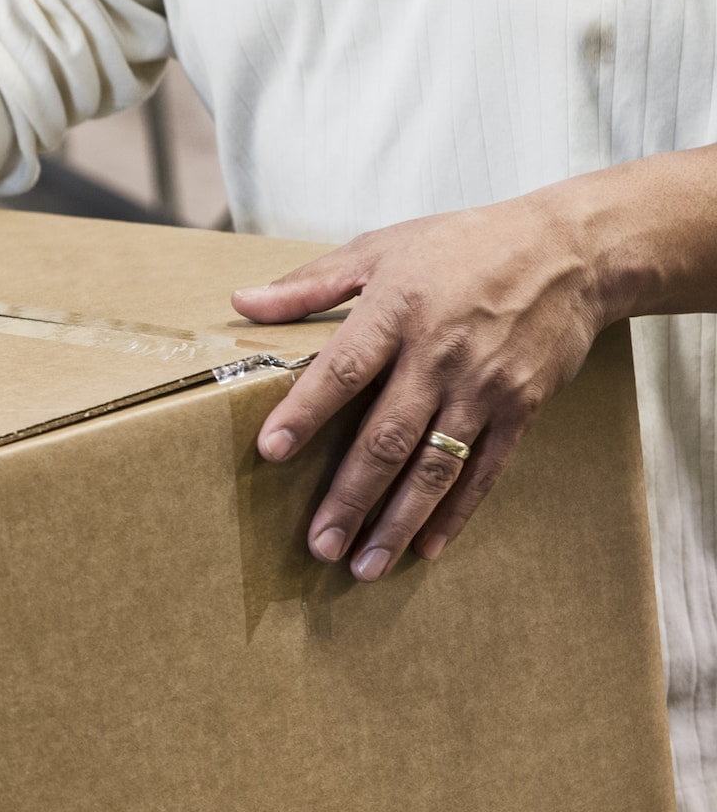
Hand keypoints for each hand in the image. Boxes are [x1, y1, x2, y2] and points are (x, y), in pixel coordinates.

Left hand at [233, 194, 605, 582]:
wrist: (569, 252)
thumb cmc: (461, 246)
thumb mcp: (379, 248)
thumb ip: (308, 284)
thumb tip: (242, 303)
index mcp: (396, 312)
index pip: (342, 370)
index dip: (305, 411)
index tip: (270, 451)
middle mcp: (439, 356)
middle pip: (387, 437)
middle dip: (350, 496)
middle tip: (319, 544)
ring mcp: (483, 388)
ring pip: (434, 467)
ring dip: (397, 521)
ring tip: (363, 565)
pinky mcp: (521, 409)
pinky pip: (485, 471)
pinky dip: (455, 513)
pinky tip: (427, 547)